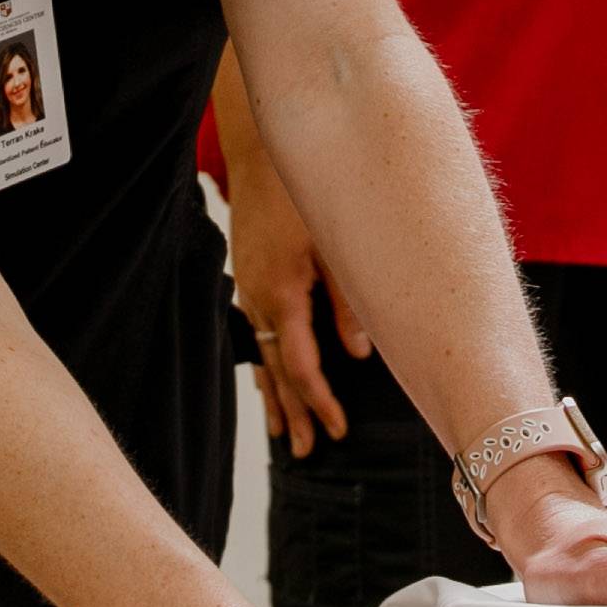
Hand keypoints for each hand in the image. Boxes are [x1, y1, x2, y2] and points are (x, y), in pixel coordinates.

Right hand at [225, 142, 364, 459]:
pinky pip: (255, 335)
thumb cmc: (301, 195)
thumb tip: (359, 353)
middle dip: (296, 412)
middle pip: (276, 371)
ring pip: (261, 356)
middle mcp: (258, 299)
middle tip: (310, 450)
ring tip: (285, 435)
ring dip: (275, 397)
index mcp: (282, 294)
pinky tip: (268, 383)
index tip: (338, 429)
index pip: (300, 365)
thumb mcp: (334, 247)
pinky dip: (263, 365)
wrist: (261, 157)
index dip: (320, 401)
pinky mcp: (248, 280)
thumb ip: (348, 304)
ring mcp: (248, 290)